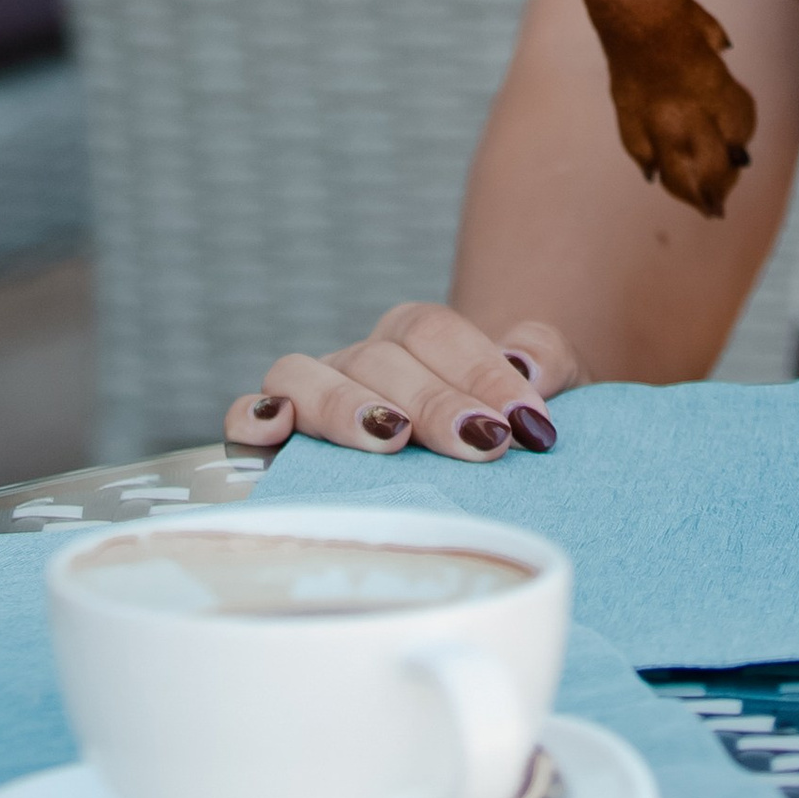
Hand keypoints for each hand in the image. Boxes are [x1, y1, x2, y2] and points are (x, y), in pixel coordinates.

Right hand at [226, 307, 582, 461]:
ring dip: (345, 404)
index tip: (525, 423)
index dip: (480, 370)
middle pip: (380, 356)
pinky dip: (255, 414)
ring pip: (304, 373)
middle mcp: (362, 359)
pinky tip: (276, 433)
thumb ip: (547, 360)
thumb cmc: (510, 430)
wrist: (483, 465)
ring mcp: (317, 394)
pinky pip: (250, 412)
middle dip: (436, 401)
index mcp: (420, 336)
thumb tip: (526, 366)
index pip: (437, 332)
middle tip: (483, 444)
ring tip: (391, 438)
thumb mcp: (548, 393)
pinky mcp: (279, 437)